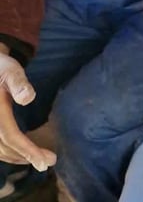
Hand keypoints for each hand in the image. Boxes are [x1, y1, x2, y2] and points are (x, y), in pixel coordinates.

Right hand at [0, 45, 55, 171]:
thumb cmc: (2, 68)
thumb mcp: (11, 70)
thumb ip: (19, 83)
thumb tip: (28, 98)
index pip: (10, 136)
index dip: (27, 150)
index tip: (45, 161)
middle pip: (4, 148)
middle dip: (26, 157)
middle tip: (49, 162)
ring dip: (17, 157)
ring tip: (39, 160)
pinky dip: (8, 153)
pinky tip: (21, 153)